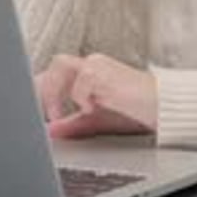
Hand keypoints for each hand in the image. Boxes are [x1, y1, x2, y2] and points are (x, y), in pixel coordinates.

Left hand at [35, 53, 157, 138]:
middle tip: (47, 115)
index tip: (35, 112)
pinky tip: (91, 108)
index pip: (56, 73)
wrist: (161, 106)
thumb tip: (50, 132)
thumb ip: (74, 124)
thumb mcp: (97, 120)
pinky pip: (82, 80)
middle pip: (56, 64)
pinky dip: (80, 96)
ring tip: (58, 113)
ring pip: (61, 65)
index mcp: (88, 72)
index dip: (41, 90)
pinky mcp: (106, 73)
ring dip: (55, 90)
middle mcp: (92, 64)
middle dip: (43, 89)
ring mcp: (98, 66)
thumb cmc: (134, 110)